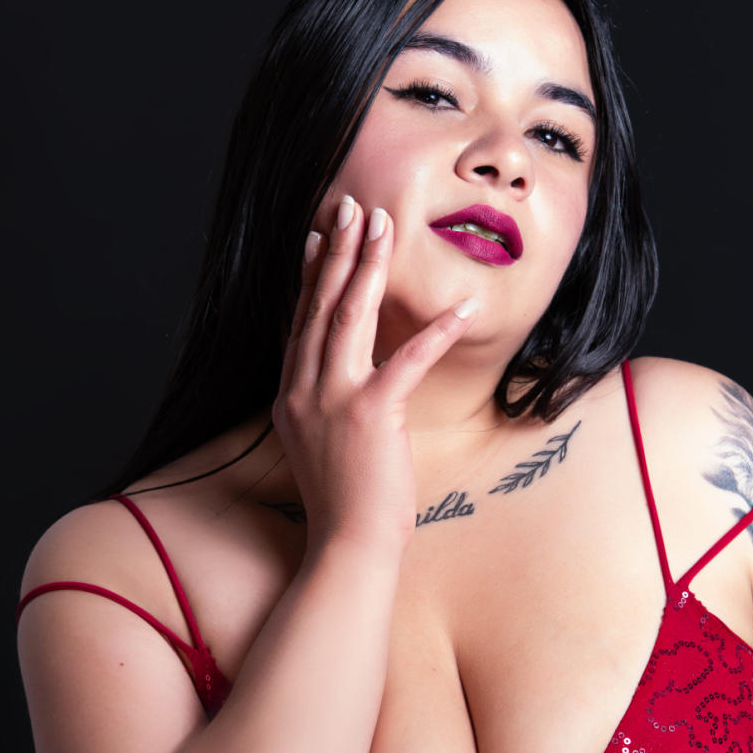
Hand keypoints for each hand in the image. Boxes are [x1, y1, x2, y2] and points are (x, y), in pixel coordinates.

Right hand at [273, 195, 480, 560]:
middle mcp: (302, 389)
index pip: (299, 321)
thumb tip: (348, 381)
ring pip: (348, 317)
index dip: (310, 274)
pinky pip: (407, 360)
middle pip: (319, 305)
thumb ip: (327, 405)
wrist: (346, 544)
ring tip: (382, 226)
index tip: (317, 235)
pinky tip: (461, 307)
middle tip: (351, 207)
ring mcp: (331, 400)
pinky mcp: (370, 414)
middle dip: (337, 250)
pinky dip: (435, 331)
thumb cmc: (346, 501)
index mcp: (291, 395)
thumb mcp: (323, 443)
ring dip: (367, 266)